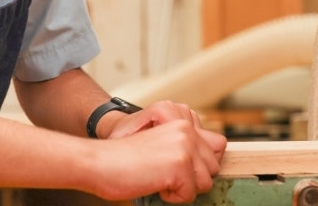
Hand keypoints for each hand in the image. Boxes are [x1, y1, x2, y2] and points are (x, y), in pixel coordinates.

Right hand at [92, 118, 225, 203]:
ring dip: (183, 187)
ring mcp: (184, 145)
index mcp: (182, 121)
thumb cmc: (125, 157)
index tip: (181, 167)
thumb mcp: (161, 142)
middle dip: (193, 177)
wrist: (99, 162)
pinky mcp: (180, 164)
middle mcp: (186, 128)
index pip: (218, 145)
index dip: (202, 162)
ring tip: (158, 176)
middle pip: (214, 166)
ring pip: (205, 182)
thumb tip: (214, 160)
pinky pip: (189, 194)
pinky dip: (171, 197)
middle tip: (163, 172)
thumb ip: (186, 144)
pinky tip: (153, 182)